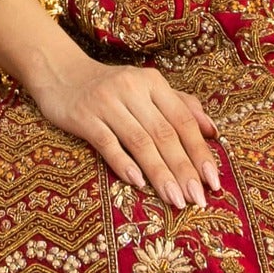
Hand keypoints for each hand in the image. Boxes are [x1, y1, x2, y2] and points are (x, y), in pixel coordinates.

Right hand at [0, 0, 223, 210]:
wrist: (60, 73)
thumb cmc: (111, 87)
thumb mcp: (147, 88)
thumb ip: (181, 105)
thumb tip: (212, 132)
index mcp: (153, 82)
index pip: (183, 120)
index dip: (199, 151)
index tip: (212, 181)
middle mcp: (132, 89)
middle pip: (164, 133)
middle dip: (183, 169)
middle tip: (197, 198)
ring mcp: (106, 102)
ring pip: (139, 141)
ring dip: (159, 173)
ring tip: (175, 199)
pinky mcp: (83, 116)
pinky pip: (107, 142)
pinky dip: (123, 163)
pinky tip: (138, 183)